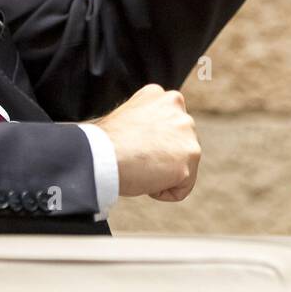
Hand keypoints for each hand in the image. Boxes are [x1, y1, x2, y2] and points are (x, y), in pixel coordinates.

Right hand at [92, 84, 200, 201]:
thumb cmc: (107, 142)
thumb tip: (157, 139)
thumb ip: (151, 122)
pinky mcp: (189, 156)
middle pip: (180, 149)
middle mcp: (181, 112)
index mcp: (166, 99)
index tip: (134, 146)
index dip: (151, 146)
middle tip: (136, 158)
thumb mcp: (132, 118)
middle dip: (161, 159)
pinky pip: (181, 189)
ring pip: (183, 168)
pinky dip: (162, 192)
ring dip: (161, 175)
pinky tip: (145, 179)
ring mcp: (187, 134)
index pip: (171, 132)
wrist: (101, 154)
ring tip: (139, 166)